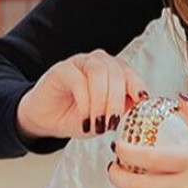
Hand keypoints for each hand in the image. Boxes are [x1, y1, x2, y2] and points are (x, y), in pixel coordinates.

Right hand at [15, 50, 147, 140]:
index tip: (141, 102)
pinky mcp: (61, 69)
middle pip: (116, 73)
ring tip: (98, 123)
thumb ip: (121, 111)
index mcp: (113, 72)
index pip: (130, 74)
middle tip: (112, 124)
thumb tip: (137, 108)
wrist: (46, 119)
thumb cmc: (76, 117)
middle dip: (117, 101)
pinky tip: (85, 119)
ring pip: (99, 73)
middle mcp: (98, 63)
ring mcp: (80, 63)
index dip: (137, 86)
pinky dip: (85, 102)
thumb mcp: (104, 119)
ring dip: (101, 101)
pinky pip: (78, 80)